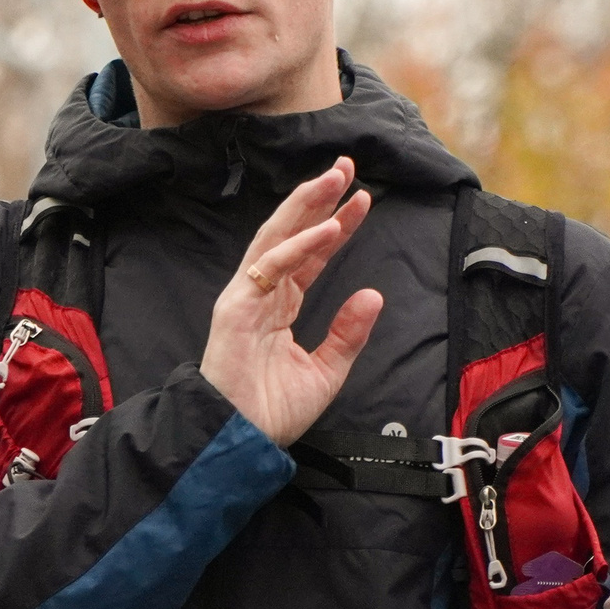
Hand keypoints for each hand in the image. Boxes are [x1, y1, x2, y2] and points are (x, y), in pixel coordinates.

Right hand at [200, 156, 383, 447]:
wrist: (241, 441)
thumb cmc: (273, 411)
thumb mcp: (326, 371)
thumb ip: (348, 333)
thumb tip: (373, 295)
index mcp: (280, 305)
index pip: (310, 254)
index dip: (336, 226)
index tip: (362, 201)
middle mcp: (262, 293)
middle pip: (292, 233)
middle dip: (318, 198)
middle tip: (346, 166)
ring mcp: (246, 297)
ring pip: (277, 237)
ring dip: (307, 206)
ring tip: (335, 179)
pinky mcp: (236, 307)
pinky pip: (271, 267)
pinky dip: (299, 246)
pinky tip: (327, 229)